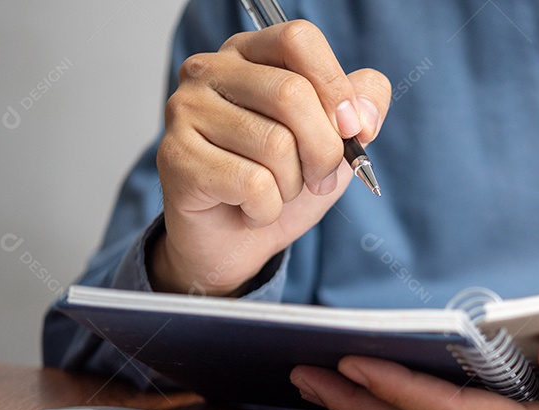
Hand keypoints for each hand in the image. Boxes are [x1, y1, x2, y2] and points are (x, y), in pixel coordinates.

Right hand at [153, 21, 390, 294]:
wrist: (235, 241)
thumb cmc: (280, 182)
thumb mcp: (335, 141)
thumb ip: (362, 108)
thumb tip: (361, 113)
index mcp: (250, 54)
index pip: (298, 40)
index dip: (336, 87)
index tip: (351, 129)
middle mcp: (210, 71)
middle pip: (292, 94)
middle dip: (324, 151)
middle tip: (319, 179)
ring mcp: (186, 111)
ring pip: (275, 144)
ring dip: (292, 186)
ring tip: (274, 192)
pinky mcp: (175, 157)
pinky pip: (252, 184)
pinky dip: (267, 209)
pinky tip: (248, 208)